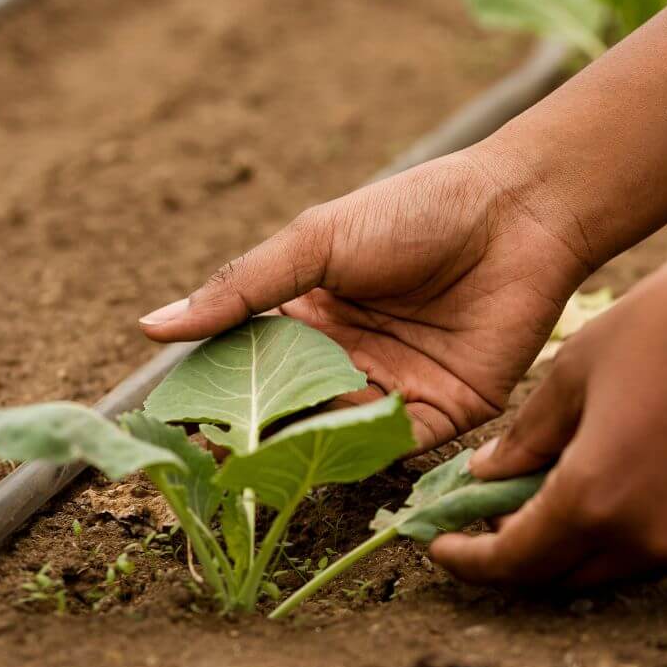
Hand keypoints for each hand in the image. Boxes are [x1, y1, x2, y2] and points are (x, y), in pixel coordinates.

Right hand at [139, 150, 590, 449]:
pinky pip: (394, 445)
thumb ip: (240, 289)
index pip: (248, 366)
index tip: (180, 419)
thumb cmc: (412, 212)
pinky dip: (363, 450)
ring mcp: (392, 387)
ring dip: (302, 445)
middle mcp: (345, 359)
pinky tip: (333, 447)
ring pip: (333, 434)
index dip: (216, 393)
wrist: (515, 212)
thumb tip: (151, 327)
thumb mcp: (315, 243)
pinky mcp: (443, 412)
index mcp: (308, 317)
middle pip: (287, 409)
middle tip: (215, 454)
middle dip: (253, 432)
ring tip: (266, 452)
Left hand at [430, 228, 666, 586]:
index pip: (515, 561)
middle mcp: (652, 537)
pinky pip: (662, 545)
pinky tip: (605, 484)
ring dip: (569, 545)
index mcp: (598, 499)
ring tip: (536, 497)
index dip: (470, 561)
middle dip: (515, 557)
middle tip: (481, 521)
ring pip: (613, 565)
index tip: (437, 547)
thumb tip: (484, 475)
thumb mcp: (574, 372)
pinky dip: (621, 530)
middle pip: (563, 575)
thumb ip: (526, 437)